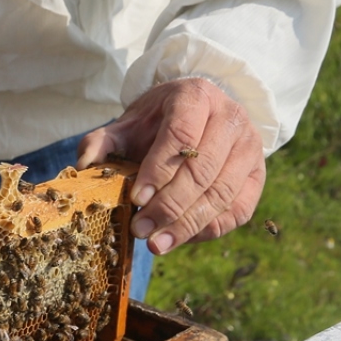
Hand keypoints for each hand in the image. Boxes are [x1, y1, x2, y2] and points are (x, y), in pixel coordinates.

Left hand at [77, 78, 265, 253]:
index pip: (181, 135)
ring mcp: (250, 148)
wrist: (199, 116)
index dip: (158, 170)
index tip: (136, 198)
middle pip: (202, 170)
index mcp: (197, 96)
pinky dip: (208, 229)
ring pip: (222, 194)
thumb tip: (82, 166)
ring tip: (156, 243)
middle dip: (169, 206)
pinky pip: (238, 210)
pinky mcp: (258, 175)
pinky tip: (180, 238)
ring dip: (187, 225)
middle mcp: (231, 119)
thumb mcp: (127, 124)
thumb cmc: (157, 123)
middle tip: (140, 229)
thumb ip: (102, 142)